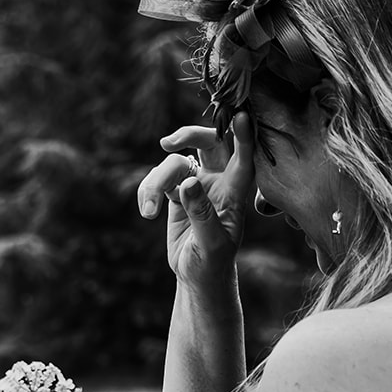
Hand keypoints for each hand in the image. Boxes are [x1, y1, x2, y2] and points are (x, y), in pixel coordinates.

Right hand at [135, 113, 254, 291]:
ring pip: (174, 162)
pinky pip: (157, 178)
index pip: (243, 159)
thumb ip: (201, 214)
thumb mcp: (211, 244)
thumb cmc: (212, 263)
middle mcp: (217, 183)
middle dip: (189, 136)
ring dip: (156, 182)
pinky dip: (147, 191)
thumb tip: (188, 183)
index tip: (239, 117)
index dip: (244, 137)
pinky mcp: (175, 192)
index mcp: (234, 194)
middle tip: (167, 144)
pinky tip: (147, 212)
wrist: (197, 275)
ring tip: (149, 211)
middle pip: (209, 143)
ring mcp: (195, 185)